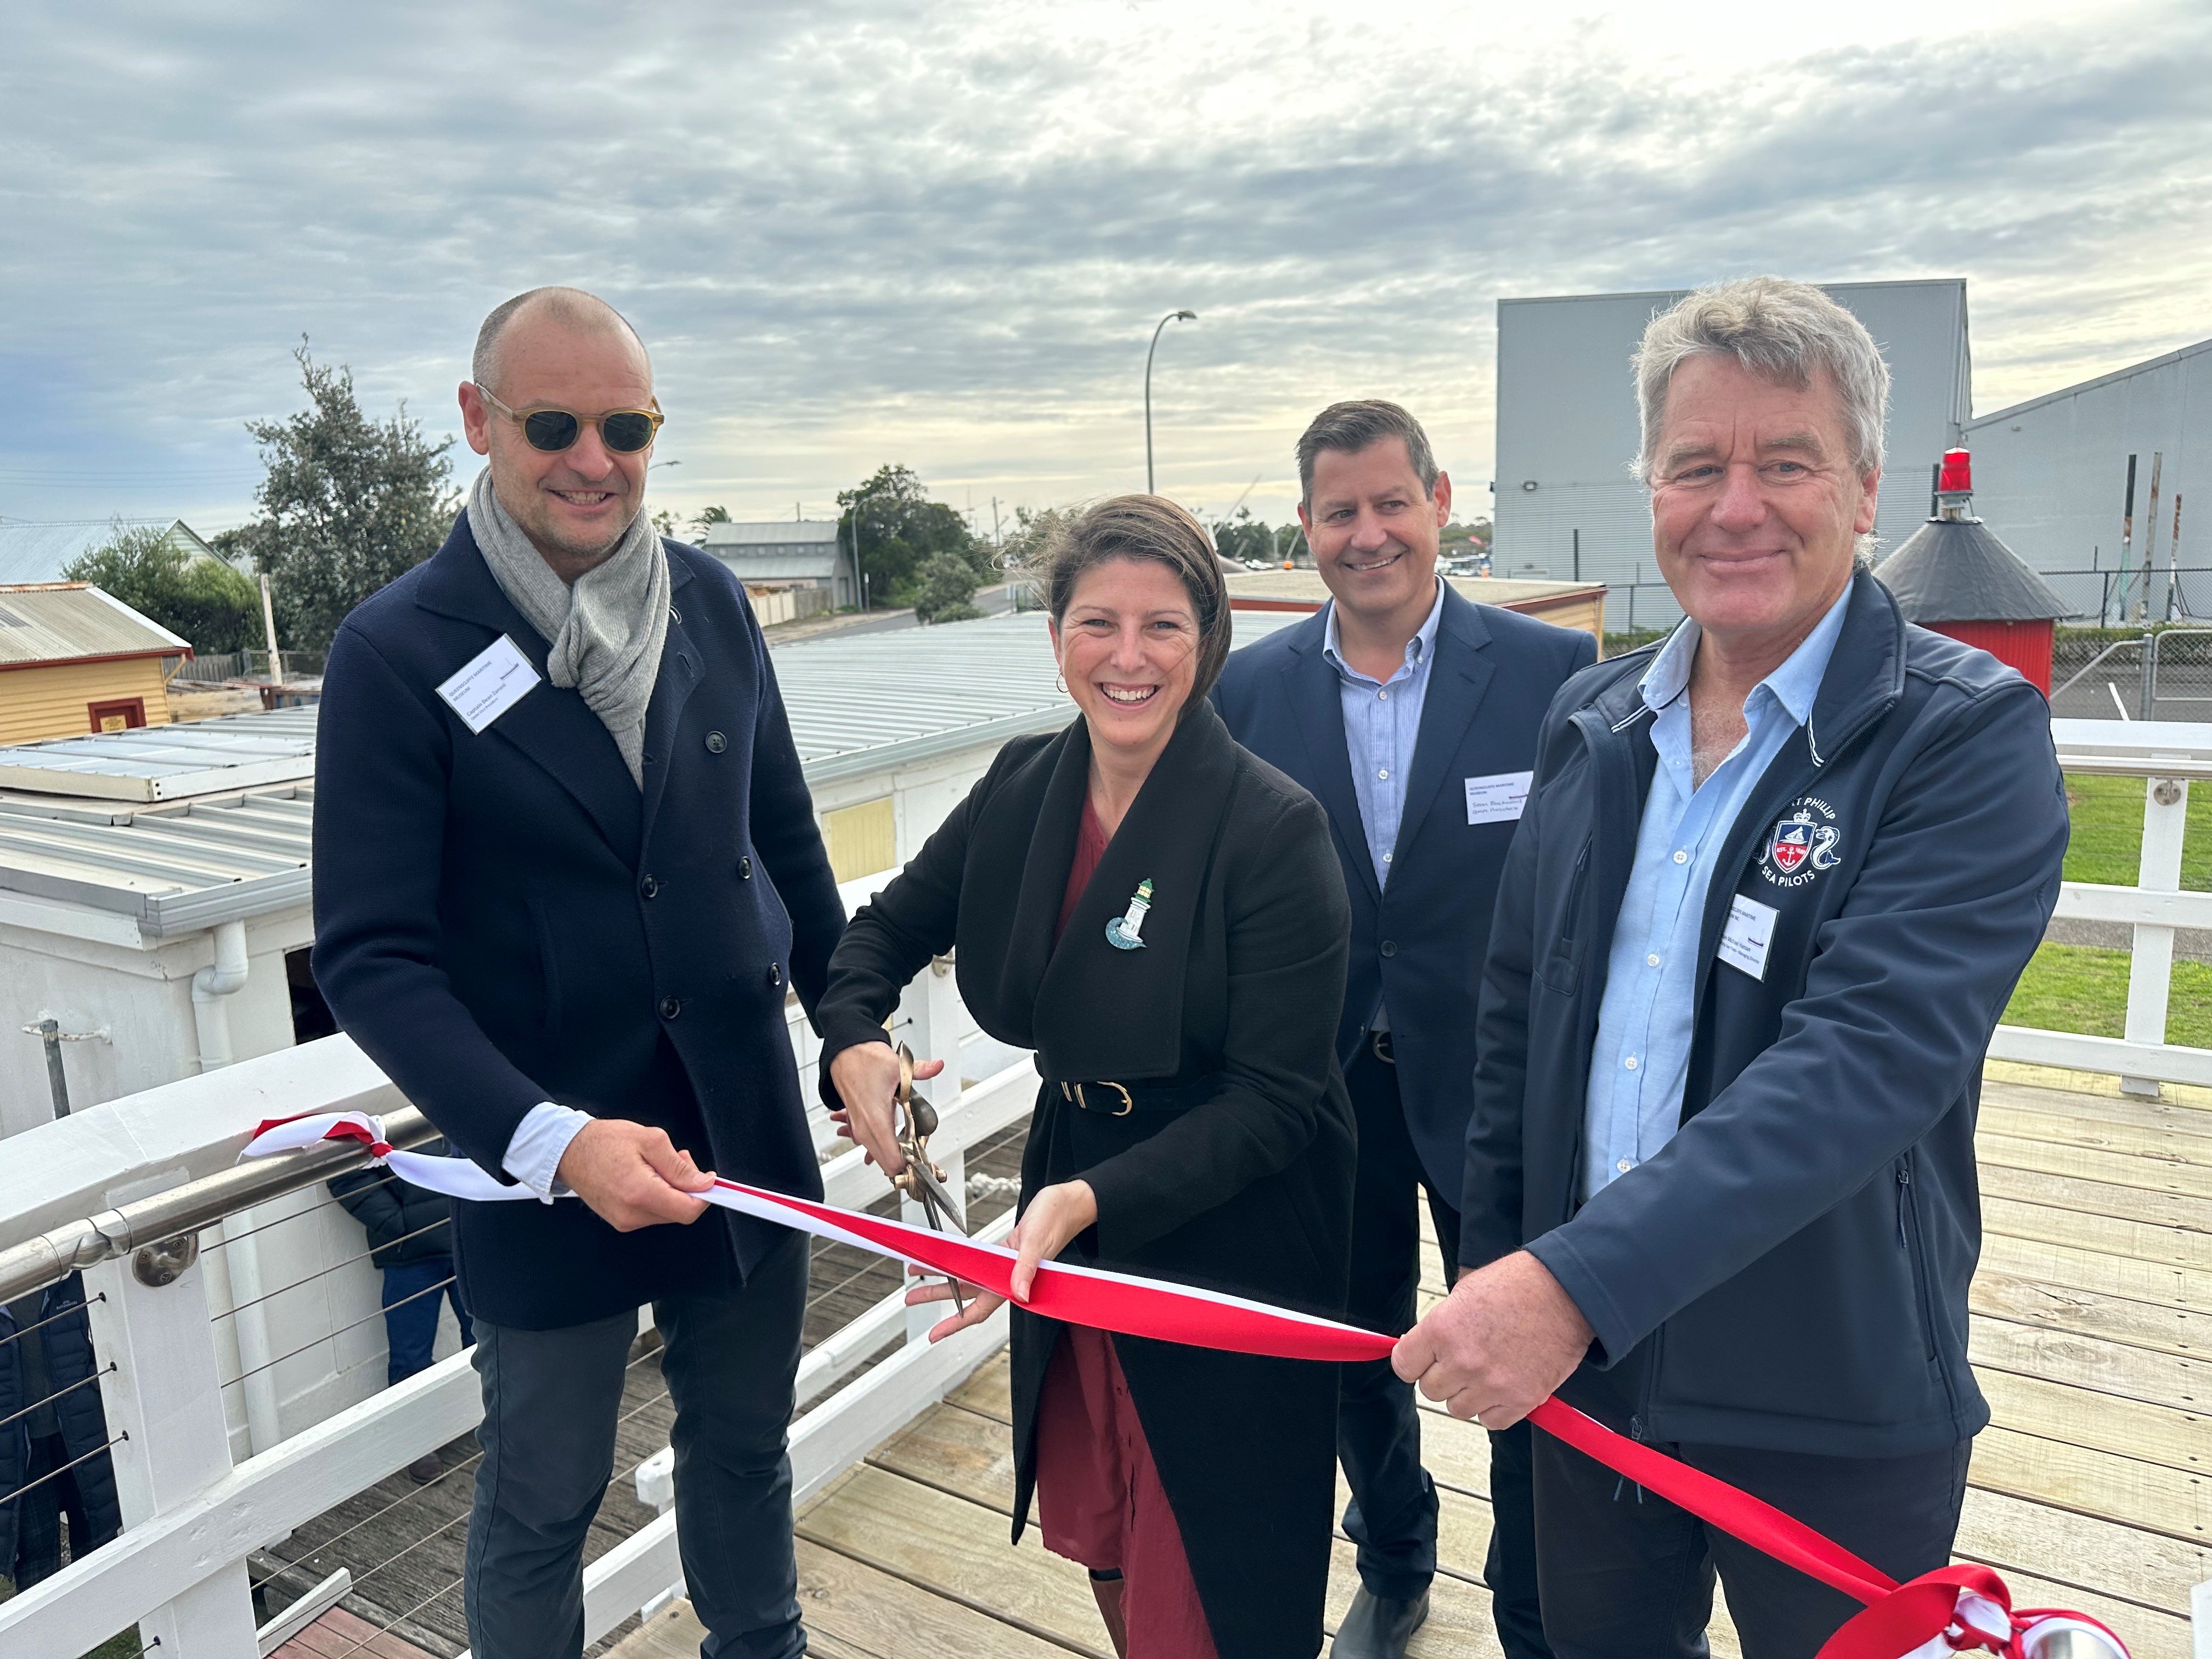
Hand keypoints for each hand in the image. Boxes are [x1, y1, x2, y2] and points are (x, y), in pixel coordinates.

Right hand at [555, 1118, 715, 1231]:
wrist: (569, 1151)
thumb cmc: (604, 1141)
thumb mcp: (650, 1140)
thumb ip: (679, 1165)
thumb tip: (702, 1183)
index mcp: (640, 1193)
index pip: (687, 1210)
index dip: (705, 1196)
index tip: (711, 1182)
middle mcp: (631, 1214)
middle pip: (678, 1211)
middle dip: (686, 1187)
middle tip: (677, 1159)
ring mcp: (624, 1220)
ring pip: (666, 1212)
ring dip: (671, 1190)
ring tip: (657, 1164)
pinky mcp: (620, 1220)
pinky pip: (651, 1212)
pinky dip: (657, 1195)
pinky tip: (646, 1176)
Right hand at [827, 1041, 944, 1181]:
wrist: (844, 1054)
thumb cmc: (864, 1060)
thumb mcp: (897, 1067)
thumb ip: (921, 1070)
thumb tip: (937, 1066)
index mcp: (876, 1121)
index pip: (893, 1161)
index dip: (911, 1166)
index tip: (926, 1163)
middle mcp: (865, 1130)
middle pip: (888, 1164)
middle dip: (907, 1164)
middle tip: (925, 1160)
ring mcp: (860, 1129)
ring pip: (879, 1156)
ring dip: (896, 1155)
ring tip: (913, 1150)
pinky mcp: (858, 1125)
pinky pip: (871, 1145)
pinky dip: (884, 1146)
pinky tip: (895, 1139)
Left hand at [904, 1179, 1097, 1342]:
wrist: (1068, 1202)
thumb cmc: (1056, 1218)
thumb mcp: (1038, 1241)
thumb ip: (1027, 1268)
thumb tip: (1020, 1294)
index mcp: (1014, 1279)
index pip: (980, 1308)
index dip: (956, 1322)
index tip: (935, 1334)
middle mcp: (1008, 1276)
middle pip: (966, 1294)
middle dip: (937, 1296)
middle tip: (912, 1298)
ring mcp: (1006, 1264)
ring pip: (969, 1277)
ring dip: (944, 1277)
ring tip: (918, 1276)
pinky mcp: (1007, 1251)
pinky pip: (978, 1261)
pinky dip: (960, 1261)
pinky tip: (948, 1260)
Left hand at [1391, 1250, 1593, 1428]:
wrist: (1566, 1292)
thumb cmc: (1517, 1284)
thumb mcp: (1464, 1291)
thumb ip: (1440, 1325)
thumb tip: (1423, 1346)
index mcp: (1442, 1329)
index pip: (1404, 1365)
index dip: (1414, 1361)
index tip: (1422, 1359)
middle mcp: (1462, 1361)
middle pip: (1430, 1390)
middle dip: (1442, 1376)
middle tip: (1462, 1360)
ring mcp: (1491, 1384)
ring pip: (1458, 1409)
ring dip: (1467, 1394)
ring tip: (1486, 1370)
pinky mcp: (1520, 1400)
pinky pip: (1490, 1421)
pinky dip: (1494, 1409)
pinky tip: (1502, 1385)